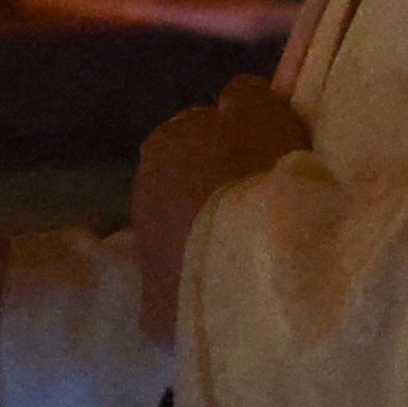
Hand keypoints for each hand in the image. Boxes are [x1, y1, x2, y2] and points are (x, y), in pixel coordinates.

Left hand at [135, 75, 307, 326]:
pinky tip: (235, 297)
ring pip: (182, 240)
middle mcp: (142, 194)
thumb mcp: (263, 112)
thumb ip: (244, 98)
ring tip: (251, 256)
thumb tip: (233, 99)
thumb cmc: (259, 177)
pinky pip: (183, 293)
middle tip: (260, 212)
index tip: (265, 166)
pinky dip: (203, 291)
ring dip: (207, 243)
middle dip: (213, 197)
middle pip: (185, 189)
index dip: (236, 150)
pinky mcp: (155, 309)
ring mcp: (145, 254)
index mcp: (165, 143)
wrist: (246, 263)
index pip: (199, 137)